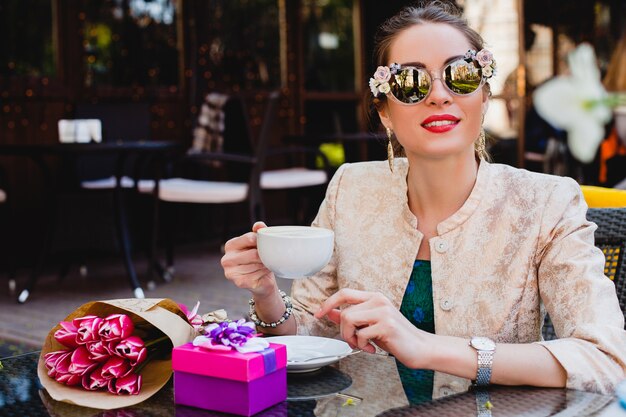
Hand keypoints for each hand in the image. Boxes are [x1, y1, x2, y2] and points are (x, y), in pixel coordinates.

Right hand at [221, 222, 276, 297]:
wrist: (262, 279)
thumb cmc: (259, 259)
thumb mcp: (258, 243)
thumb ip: (258, 232)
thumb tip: (258, 225)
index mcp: (230, 245)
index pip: (249, 238)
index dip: (261, 242)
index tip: (266, 245)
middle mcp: (226, 259)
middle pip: (254, 254)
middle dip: (264, 256)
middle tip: (268, 257)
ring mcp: (231, 272)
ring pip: (257, 265)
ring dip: (265, 265)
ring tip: (265, 265)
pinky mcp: (239, 282)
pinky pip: (257, 275)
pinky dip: (263, 274)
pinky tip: (262, 273)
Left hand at [315, 288, 432, 367]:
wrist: (420, 347)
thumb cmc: (396, 337)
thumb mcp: (370, 324)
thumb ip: (352, 317)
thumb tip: (330, 312)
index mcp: (374, 297)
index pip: (344, 293)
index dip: (329, 303)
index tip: (319, 314)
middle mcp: (378, 300)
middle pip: (345, 312)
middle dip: (344, 331)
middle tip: (354, 341)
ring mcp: (383, 311)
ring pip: (349, 320)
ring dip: (352, 338)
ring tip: (364, 344)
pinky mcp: (387, 325)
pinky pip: (361, 334)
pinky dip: (363, 345)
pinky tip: (373, 348)